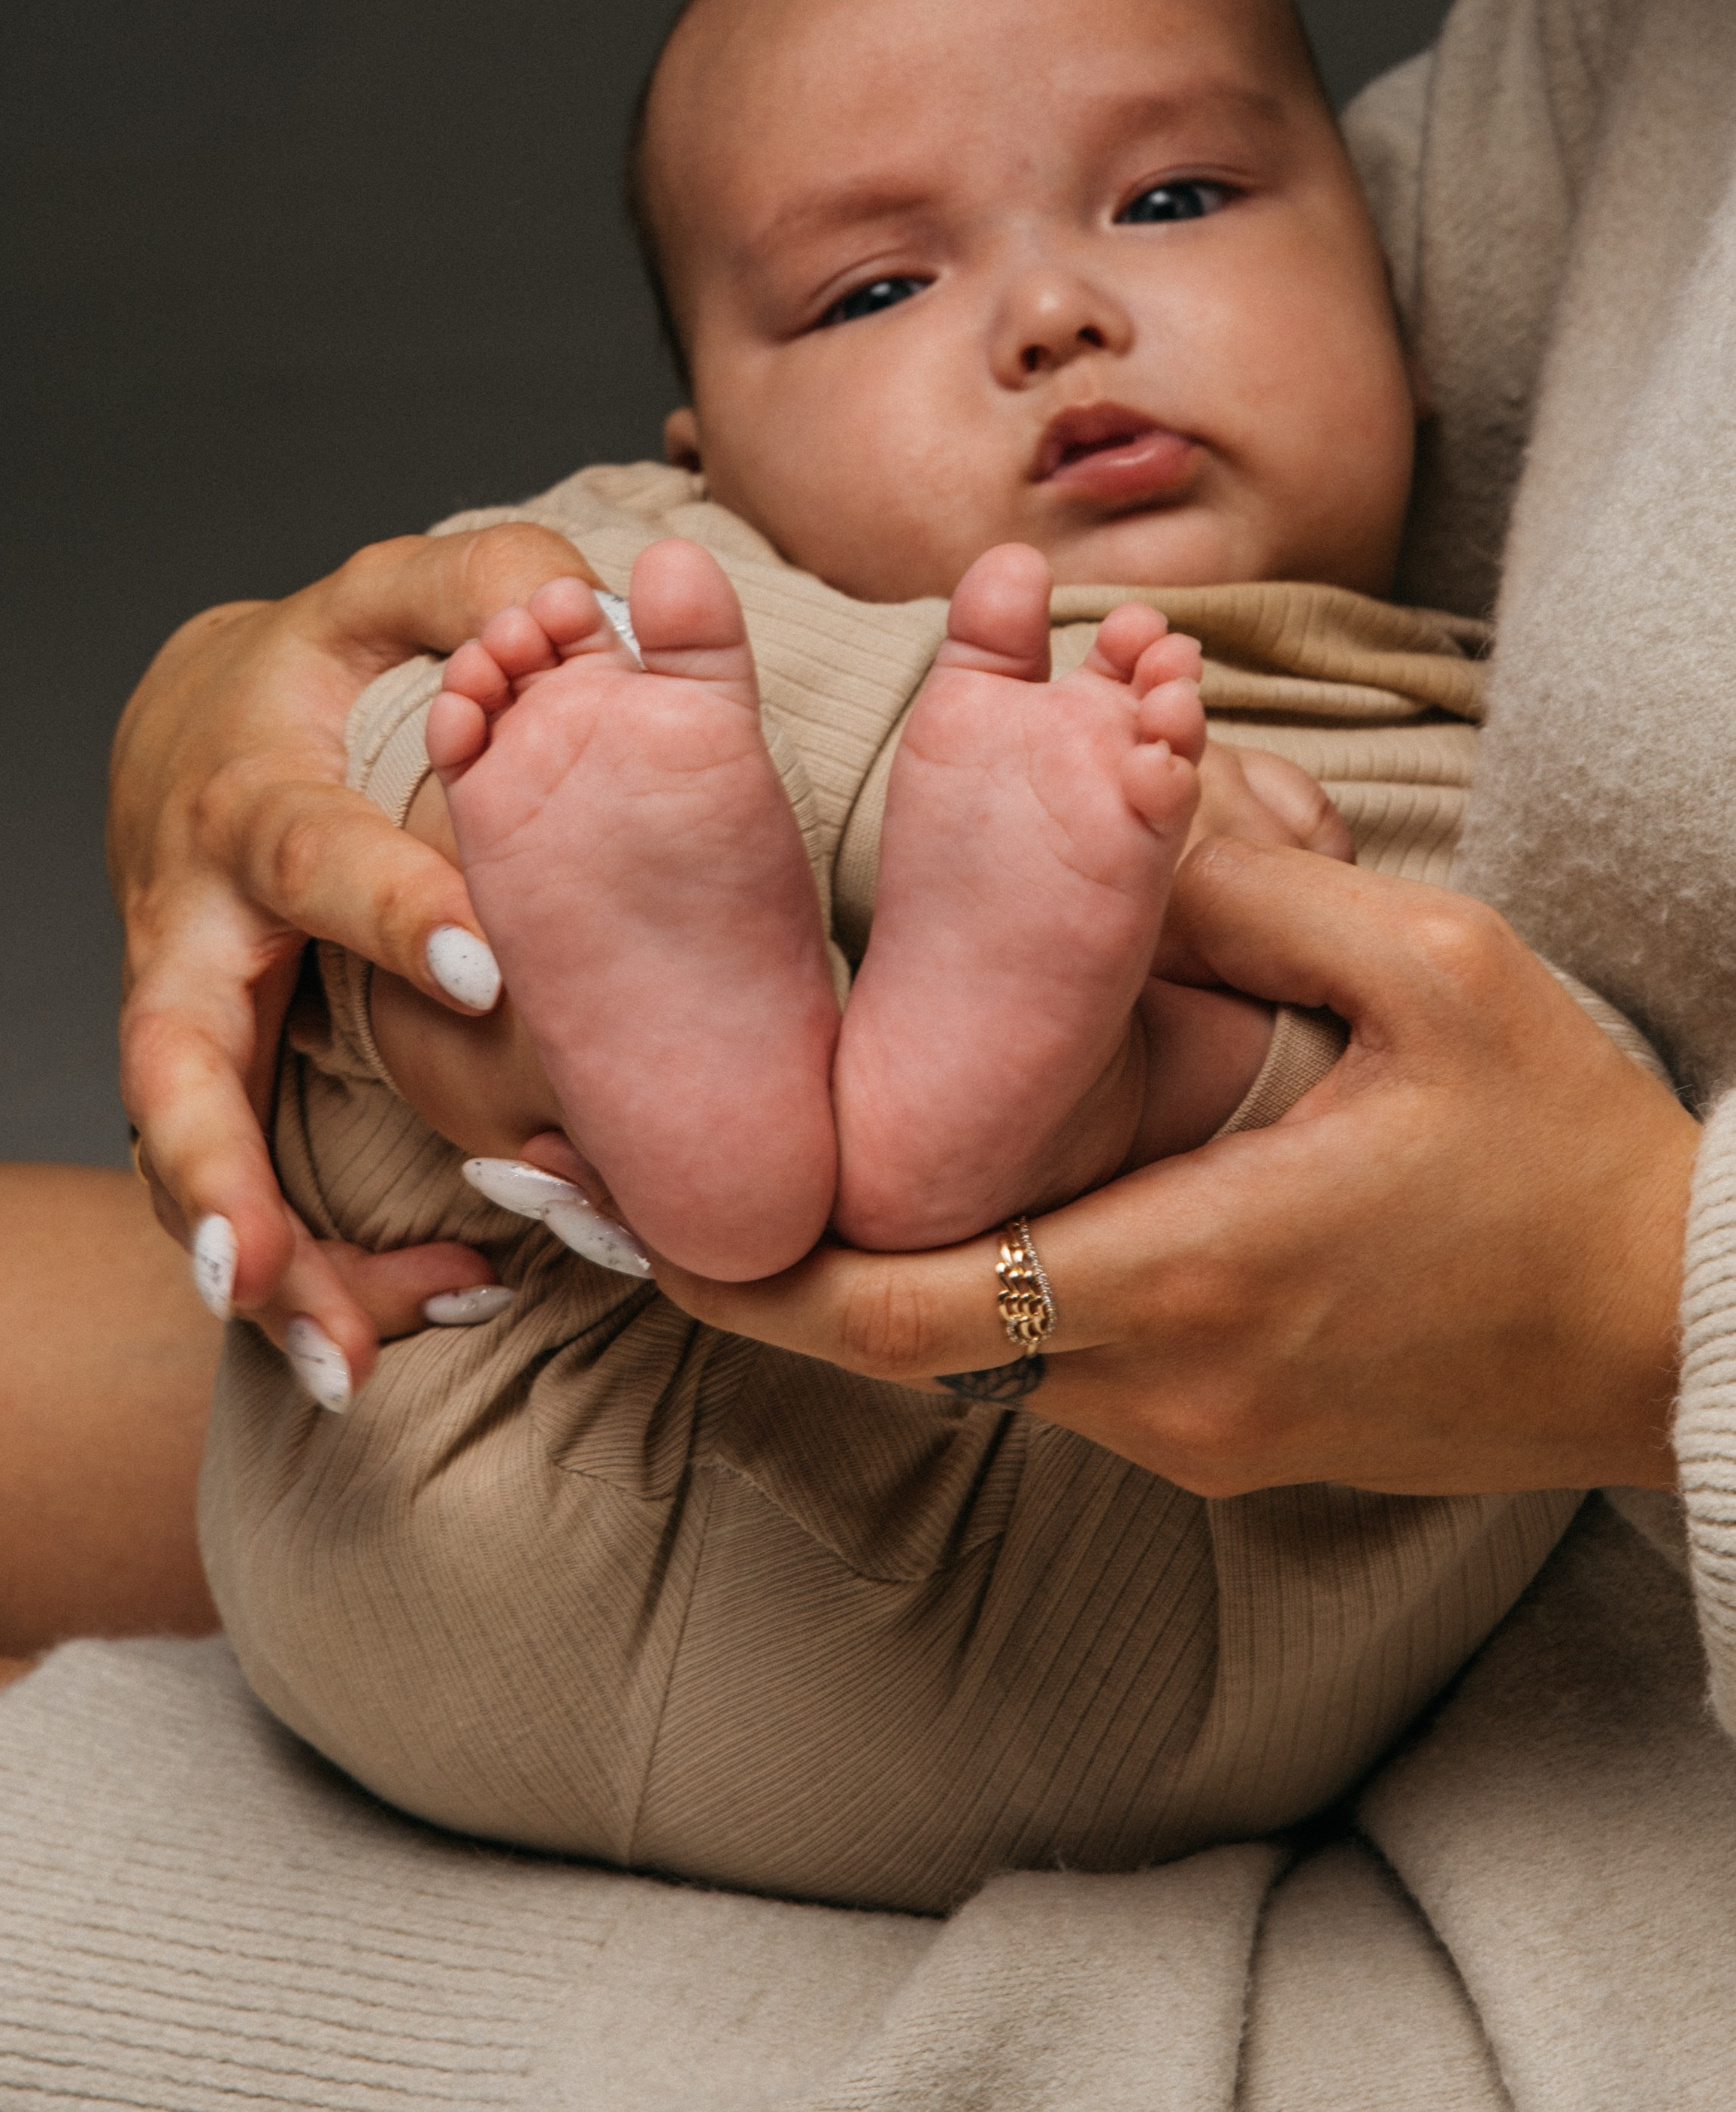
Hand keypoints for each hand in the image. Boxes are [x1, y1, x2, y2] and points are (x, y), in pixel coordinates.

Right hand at [112, 522, 596, 1391]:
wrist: (190, 726)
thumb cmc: (312, 669)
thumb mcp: (383, 597)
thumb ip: (477, 582)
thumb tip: (590, 600)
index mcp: (250, 807)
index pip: (311, 860)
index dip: (391, 909)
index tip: (487, 971)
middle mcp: (194, 931)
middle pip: (171, 1061)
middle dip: (213, 1170)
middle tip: (258, 1271)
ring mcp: (190, 1022)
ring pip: (189, 1166)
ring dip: (256, 1275)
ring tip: (341, 1371)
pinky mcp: (210, 1079)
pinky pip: (239, 1193)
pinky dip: (310, 1273)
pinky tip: (406, 1322)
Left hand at [649, 843, 1697, 1496]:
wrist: (1689, 1337)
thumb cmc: (1572, 1154)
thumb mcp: (1434, 976)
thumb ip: (1249, 893)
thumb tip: (1112, 808)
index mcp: (1193, 1269)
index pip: (896, 1311)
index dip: (738, 1274)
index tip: (623, 1213)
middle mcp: (1165, 1385)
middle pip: (902, 1348)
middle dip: (781, 1260)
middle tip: (667, 1161)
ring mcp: (1198, 1433)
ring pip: (976, 1361)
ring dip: (890, 1266)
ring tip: (814, 1142)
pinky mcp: (1233, 1444)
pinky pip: (1059, 1370)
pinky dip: (988, 1287)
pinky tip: (989, 1182)